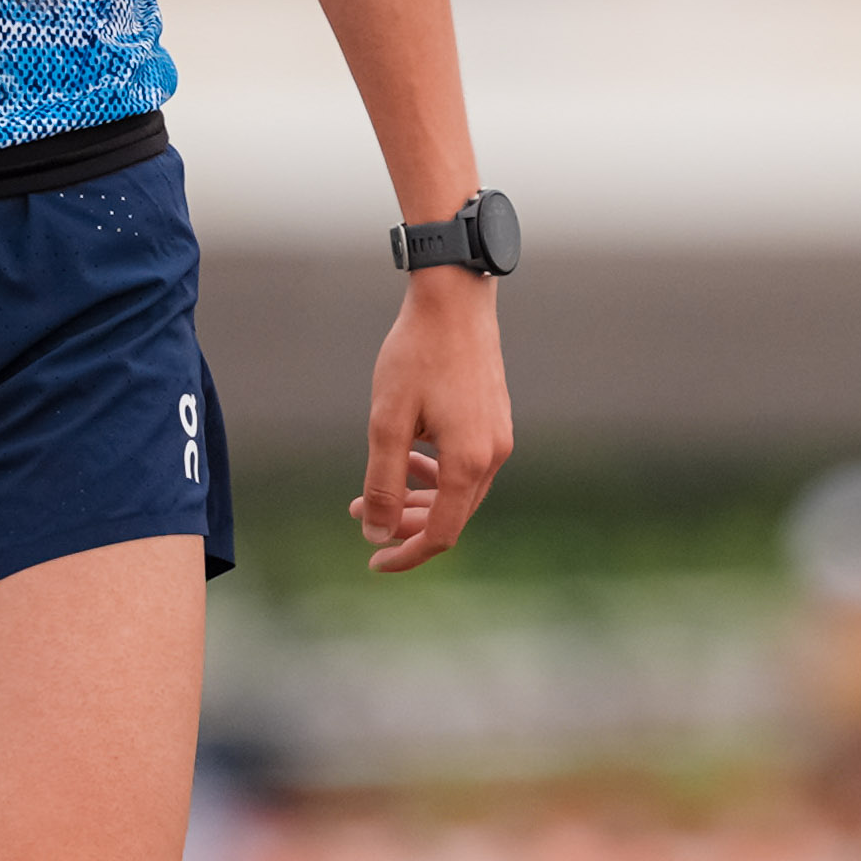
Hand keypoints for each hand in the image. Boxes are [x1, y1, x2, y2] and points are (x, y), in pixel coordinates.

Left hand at [353, 274, 511, 573]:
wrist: (454, 299)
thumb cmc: (416, 355)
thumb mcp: (387, 422)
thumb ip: (383, 484)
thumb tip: (377, 536)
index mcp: (469, 463)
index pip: (440, 534)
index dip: (405, 555)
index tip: (372, 561)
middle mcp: (493, 455)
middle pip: (451, 516)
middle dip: (405, 524)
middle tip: (361, 515)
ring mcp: (499, 437)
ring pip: (459, 491)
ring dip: (419, 498)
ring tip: (376, 491)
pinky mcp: (495, 420)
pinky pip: (467, 465)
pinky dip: (436, 473)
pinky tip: (410, 457)